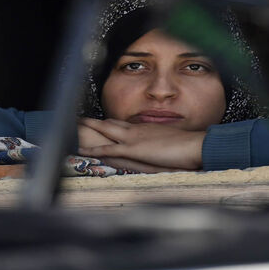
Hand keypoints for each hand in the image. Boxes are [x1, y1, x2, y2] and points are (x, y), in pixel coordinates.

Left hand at [78, 117, 205, 170]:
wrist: (195, 145)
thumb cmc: (189, 146)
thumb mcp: (174, 143)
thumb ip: (164, 144)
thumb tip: (162, 149)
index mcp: (147, 129)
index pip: (124, 124)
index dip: (110, 123)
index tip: (100, 122)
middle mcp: (137, 130)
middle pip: (111, 123)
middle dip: (95, 122)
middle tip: (80, 119)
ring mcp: (133, 138)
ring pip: (105, 131)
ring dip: (88, 129)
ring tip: (74, 126)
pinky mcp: (133, 149)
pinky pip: (108, 149)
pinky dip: (93, 149)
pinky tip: (80, 149)